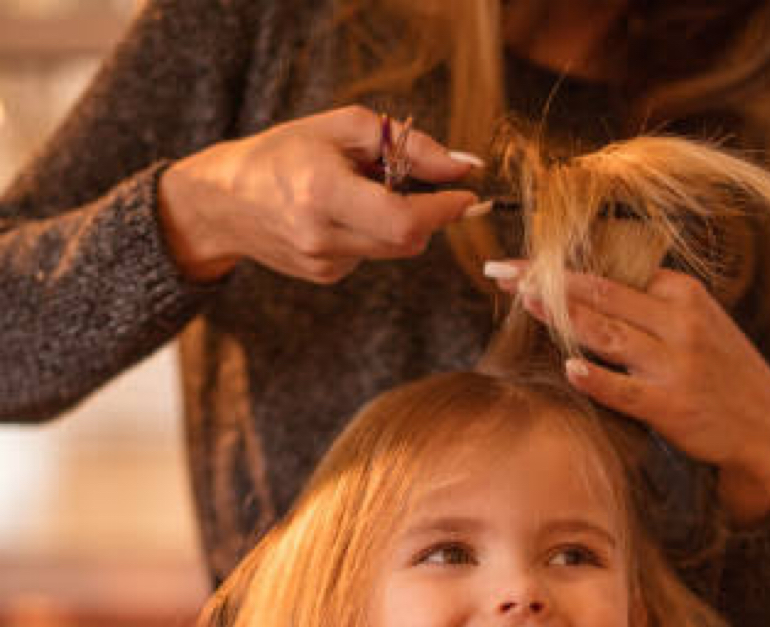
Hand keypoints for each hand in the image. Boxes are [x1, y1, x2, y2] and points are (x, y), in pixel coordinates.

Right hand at [159, 105, 484, 282]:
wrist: (224, 202)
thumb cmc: (284, 153)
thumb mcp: (342, 128)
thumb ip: (409, 146)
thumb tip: (463, 168)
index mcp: (323, 192)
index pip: (404, 219)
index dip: (444, 212)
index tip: (467, 196)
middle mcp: (322, 235)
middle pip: (408, 240)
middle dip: (428, 214)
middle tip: (421, 184)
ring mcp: (323, 263)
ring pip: (394, 249)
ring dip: (397, 221)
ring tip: (361, 191)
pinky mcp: (326, 276)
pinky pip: (372, 254)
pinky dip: (372, 233)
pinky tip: (340, 215)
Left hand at [488, 263, 769, 524]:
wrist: (764, 424)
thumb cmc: (717, 369)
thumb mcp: (696, 323)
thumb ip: (648, 305)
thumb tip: (584, 287)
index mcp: (681, 293)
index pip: (611, 269)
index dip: (560, 263)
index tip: (518, 260)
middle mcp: (678, 322)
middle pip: (602, 293)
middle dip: (546, 279)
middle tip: (501, 270)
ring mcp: (674, 364)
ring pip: (608, 333)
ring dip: (562, 315)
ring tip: (522, 300)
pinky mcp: (670, 405)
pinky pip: (624, 389)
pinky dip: (596, 378)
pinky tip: (569, 369)